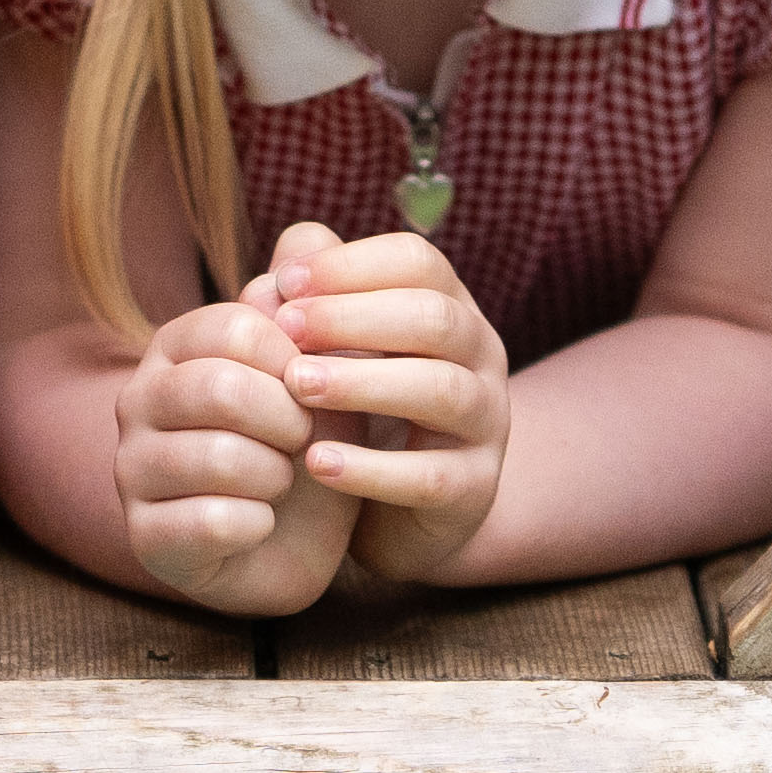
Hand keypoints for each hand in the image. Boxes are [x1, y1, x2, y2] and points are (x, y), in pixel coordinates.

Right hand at [112, 294, 352, 614]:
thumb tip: (313, 234)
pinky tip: (262, 523)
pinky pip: (211, 522)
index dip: (293, 358)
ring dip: (275, 475)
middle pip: (219, 387)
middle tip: (306, 440)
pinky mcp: (145, 536)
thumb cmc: (304, 443)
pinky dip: (258, 523)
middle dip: (287, 420)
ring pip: (216, 457)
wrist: (295, 540)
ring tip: (282, 482)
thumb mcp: (324, 367)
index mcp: (177, 345)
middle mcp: (138, 399)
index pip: (234, 324)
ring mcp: (132, 468)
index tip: (316, 386)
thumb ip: (317, 300)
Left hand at [260, 220, 511, 584]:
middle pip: (434, 318)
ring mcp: (487, 423)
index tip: (284, 283)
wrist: (402, 510)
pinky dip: (372, 469)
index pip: (417, 262)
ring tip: (297, 386)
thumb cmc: (362, 410)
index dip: (350, 265)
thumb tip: (286, 264)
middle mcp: (482, 356)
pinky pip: (431, 476)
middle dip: (353, 317)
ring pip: (442, 390)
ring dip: (363, 383)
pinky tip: (316, 461)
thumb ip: (314, 302)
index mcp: (452, 307)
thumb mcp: (340, 352)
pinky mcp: (475, 489)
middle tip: (284, 329)